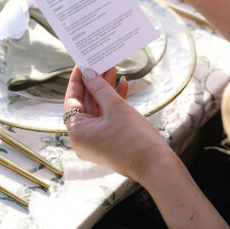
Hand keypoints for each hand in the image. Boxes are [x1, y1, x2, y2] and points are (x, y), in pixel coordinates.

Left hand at [64, 66, 172, 184]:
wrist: (157, 165)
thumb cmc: (134, 138)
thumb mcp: (115, 107)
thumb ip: (99, 87)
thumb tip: (87, 72)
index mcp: (77, 132)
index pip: (72, 99)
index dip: (78, 79)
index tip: (83, 63)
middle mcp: (82, 138)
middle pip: (85, 103)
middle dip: (95, 82)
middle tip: (101, 63)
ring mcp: (95, 141)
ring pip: (97, 109)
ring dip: (105, 90)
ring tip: (113, 69)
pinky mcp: (108, 141)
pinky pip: (106, 117)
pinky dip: (113, 103)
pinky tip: (123, 85)